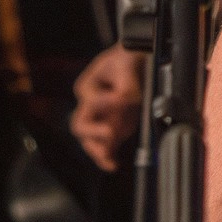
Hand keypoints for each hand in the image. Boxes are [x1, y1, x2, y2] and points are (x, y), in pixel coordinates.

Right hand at [70, 43, 143, 171]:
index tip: (123, 97)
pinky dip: (108, 157)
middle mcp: (90, 105)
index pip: (91, 100)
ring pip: (91, 141)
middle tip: (109, 133)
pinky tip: (114, 165)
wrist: (139, 59)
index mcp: (88, 87)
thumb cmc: (128, 56)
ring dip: (99, 150)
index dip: (106, 101)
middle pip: (82, 126)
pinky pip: (107, 146)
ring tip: (109, 160)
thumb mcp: (127, 63)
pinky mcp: (114, 127)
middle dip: (94, 133)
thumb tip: (125, 98)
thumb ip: (125, 83)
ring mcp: (102, 119)